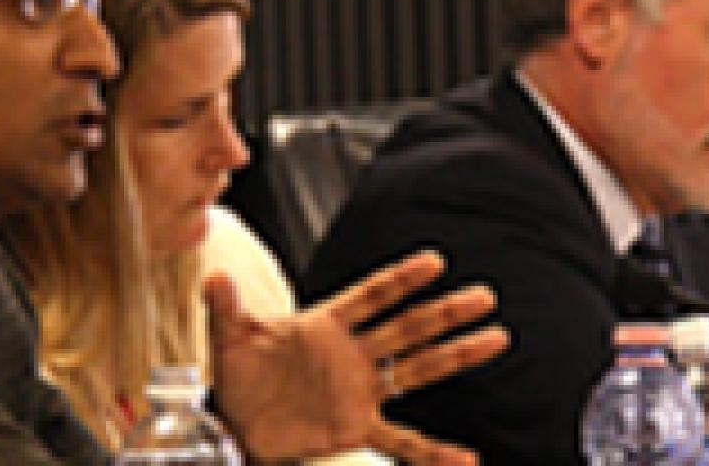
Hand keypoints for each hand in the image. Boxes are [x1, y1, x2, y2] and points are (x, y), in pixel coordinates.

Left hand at [205, 250, 507, 464]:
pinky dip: (434, 453)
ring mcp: (361, 390)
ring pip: (418, 368)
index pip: (371, 296)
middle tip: (483, 297)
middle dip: (446, 313)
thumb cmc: (239, 375)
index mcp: (327, 324)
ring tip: (495, 339)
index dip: (401, 281)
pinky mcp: (357, 426)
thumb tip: (213, 278)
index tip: (433, 263)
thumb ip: (226, 308)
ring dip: (456, 355)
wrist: (235, 422)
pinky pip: (402, 440)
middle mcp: (354, 354)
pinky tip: (465, 459)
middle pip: (408, 328)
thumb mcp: (230, 339)